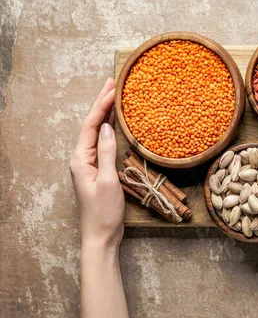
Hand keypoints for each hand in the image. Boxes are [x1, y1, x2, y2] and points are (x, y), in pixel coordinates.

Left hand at [70, 78, 123, 249]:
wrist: (101, 235)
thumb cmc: (103, 212)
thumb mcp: (108, 180)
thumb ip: (106, 152)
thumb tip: (108, 127)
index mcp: (80, 158)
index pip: (91, 125)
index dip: (102, 105)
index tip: (113, 88)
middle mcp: (82, 158)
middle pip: (92, 125)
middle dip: (102, 103)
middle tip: (112, 82)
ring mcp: (89, 163)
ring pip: (97, 132)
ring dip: (106, 113)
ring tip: (115, 95)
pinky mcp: (98, 169)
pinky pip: (103, 143)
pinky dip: (110, 129)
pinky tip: (116, 122)